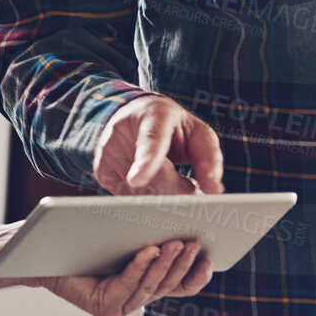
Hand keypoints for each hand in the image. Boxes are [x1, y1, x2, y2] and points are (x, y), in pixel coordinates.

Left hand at [39, 239, 213, 315]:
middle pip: (168, 284)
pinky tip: (149, 251)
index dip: (196, 276)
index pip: (180, 286)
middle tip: (195, 242)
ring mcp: (120, 305)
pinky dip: (140, 267)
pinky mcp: (104, 307)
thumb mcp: (129, 236)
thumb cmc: (88, 238)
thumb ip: (154, 238)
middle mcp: (136, 298)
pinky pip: (127, 285)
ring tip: (177, 243)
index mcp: (146, 283)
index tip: (210, 259)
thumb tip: (184, 221)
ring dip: (166, 264)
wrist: (46, 249)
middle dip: (183, 264)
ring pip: (150, 286)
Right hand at [94, 95, 223, 194]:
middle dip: (178, 191)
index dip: (145, 161)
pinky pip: (129, 199)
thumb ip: (209, 158)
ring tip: (175, 181)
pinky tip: (155, 186)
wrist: (134, 116)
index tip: (137, 180)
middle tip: (194, 191)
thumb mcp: (196, 132)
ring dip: (164, 198)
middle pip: (149, 177)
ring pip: (139, 193)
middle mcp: (122, 133)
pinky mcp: (102, 173)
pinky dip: (147, 199)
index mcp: (152, 116)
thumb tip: (214, 190)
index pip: (149, 141)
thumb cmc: (172, 127)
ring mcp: (108, 154)